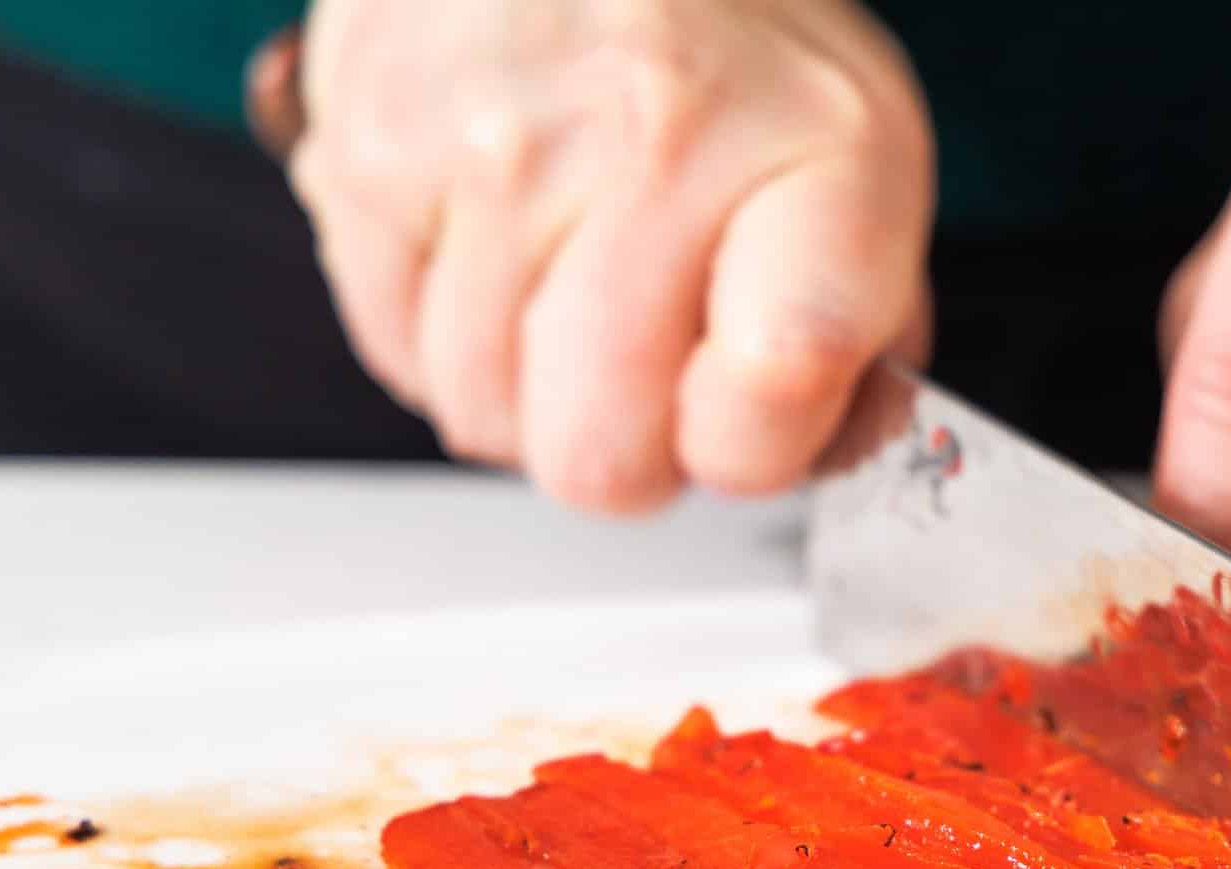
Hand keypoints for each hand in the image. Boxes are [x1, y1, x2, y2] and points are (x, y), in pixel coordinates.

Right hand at [285, 0, 932, 509]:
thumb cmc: (728, 49)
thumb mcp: (853, 164)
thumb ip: (858, 336)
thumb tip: (816, 457)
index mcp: (816, 157)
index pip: (771, 391)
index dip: (748, 450)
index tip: (741, 416)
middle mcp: (655, 144)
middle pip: (599, 457)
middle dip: (627, 453)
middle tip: (646, 373)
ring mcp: (498, 149)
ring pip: (487, 417)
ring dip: (528, 393)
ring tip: (568, 285)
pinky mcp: (372, 149)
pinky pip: (398, 351)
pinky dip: (443, 337)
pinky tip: (497, 254)